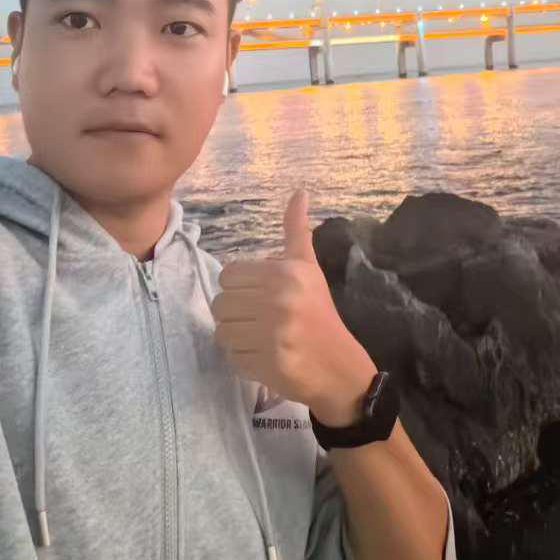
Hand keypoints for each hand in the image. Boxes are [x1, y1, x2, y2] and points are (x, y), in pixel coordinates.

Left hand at [210, 189, 377, 426]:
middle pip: (220, 303)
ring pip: (221, 331)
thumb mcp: (309, 269)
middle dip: (235, 313)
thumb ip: (296, 231)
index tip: (258, 297)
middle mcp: (277, 301)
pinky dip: (243, 358)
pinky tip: (264, 355)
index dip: (239, 288)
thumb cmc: (319, 313)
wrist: (339, 367)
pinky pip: (231, 356)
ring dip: (236, 337)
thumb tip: (298, 192)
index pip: (228, 275)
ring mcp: (272, 334)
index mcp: (284, 274)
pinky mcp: (266, 363)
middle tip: (258, 320)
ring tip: (260, 338)